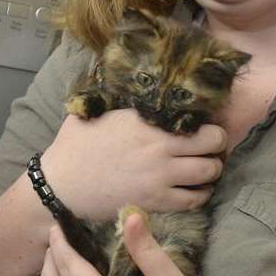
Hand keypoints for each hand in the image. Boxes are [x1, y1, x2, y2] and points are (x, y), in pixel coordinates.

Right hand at [41, 109, 225, 219]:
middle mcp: (160, 145)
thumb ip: (113, 97)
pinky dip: (200, 195)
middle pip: (214, 142)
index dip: (203, 121)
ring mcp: (161, 175)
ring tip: (202, 169)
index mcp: (145, 120)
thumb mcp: (93, 112)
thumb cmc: (72, 147)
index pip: (194, 115)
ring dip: (210, 170)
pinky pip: (195, 199)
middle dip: (215, 144)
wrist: (60, 185)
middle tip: (207, 148)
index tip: (200, 126)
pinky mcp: (157, 201)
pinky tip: (193, 191)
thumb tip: (118, 75)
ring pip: (210, 171)